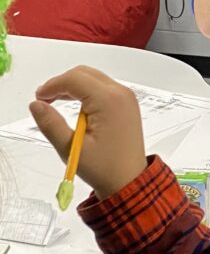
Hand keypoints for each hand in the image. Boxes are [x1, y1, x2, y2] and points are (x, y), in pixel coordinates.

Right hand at [28, 66, 147, 199]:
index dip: (53, 85)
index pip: (75, 79)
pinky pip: (103, 87)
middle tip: (45, 99)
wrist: (129, 180)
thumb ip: (51, 124)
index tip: (39, 98)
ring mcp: (127, 98)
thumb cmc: (105, 168)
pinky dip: (86, 92)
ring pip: (94, 78)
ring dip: (73, 86)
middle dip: (62, 83)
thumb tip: (37, 105)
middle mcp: (121, 94)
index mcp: (109, 101)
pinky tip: (75, 106)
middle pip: (85, 74)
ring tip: (55, 102)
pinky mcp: (127, 103)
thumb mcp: (71, 148)